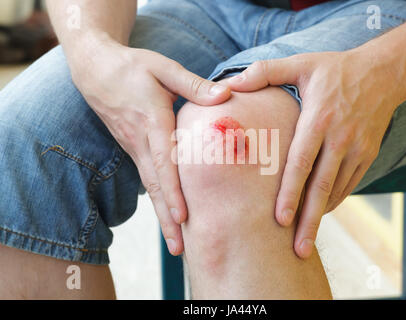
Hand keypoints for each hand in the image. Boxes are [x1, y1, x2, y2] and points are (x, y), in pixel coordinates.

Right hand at [71, 37, 230, 254]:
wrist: (96, 70)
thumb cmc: (133, 67)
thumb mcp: (163, 68)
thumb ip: (193, 85)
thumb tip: (225, 96)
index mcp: (152, 121)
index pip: (164, 161)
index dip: (173, 190)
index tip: (183, 216)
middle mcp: (141, 141)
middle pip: (155, 185)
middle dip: (167, 218)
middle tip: (179, 248)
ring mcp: (135, 148)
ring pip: (150, 187)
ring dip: (162, 215)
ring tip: (175, 244)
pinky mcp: (135, 149)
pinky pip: (148, 179)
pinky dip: (158, 200)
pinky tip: (168, 215)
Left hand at [226, 49, 402, 258]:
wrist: (384, 72)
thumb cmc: (336, 68)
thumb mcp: (301, 63)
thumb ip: (264, 72)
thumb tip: (228, 84)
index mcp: (319, 119)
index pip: (301, 163)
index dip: (290, 193)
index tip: (279, 220)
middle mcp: (340, 137)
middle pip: (321, 187)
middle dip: (308, 220)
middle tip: (298, 250)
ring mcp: (357, 148)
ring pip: (336, 191)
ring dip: (320, 216)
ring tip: (304, 242)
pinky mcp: (367, 155)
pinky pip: (349, 185)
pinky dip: (333, 202)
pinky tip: (319, 214)